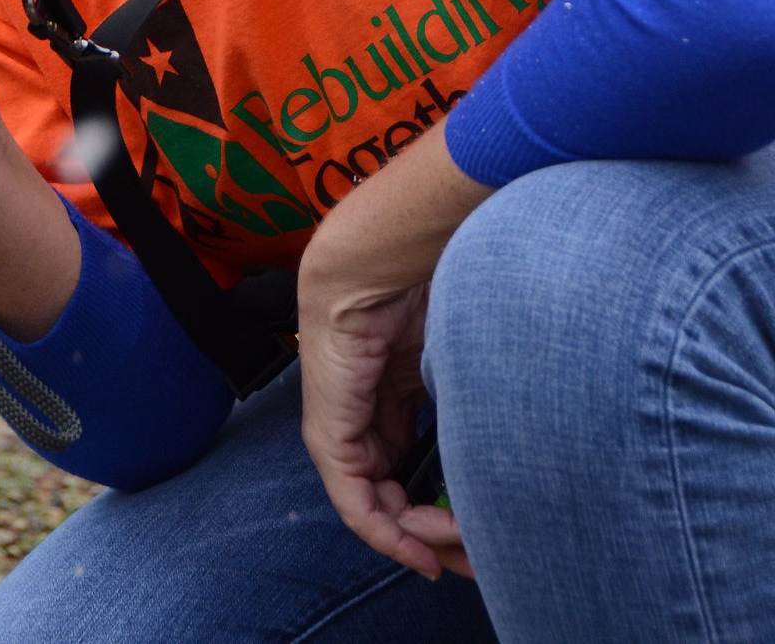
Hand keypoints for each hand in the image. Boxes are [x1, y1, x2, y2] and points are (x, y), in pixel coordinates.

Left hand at [297, 279, 471, 580]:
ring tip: (460, 553)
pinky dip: (389, 535)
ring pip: (381, 506)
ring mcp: (343, 429)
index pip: (418, 466)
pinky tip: (421, 552)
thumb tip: (498, 458)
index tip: (486, 532)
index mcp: (395, 395)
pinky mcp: (328, 438)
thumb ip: (463, 411)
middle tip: (478, 558)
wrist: (376, 267)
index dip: (451, 504)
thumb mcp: (453, 364)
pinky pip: (356, 504)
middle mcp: (367, 417)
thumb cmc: (421, 294)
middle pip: (399, 493)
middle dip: (440, 533)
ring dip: (420, 538)